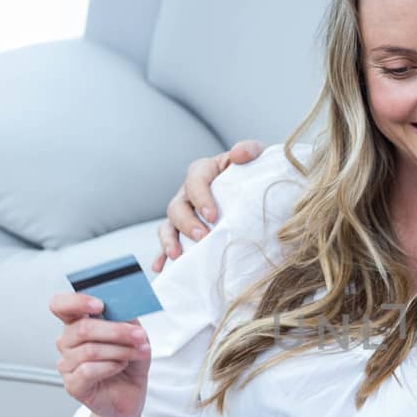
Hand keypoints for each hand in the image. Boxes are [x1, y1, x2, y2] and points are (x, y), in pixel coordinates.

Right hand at [50, 292, 150, 416]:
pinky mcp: (73, 385)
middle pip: (82, 329)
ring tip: (138, 353)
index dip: (77, 302)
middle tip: (139, 336)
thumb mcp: (134, 335)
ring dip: (120, 350)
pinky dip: (110, 366)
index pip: (61, 305)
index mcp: (77, 323)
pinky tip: (121, 366)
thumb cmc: (129, 363)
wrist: (131, 394)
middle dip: (116, 331)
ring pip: (90, 350)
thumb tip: (123, 305)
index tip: (100, 305)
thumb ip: (126, 317)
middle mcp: (67, 342)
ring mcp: (67, 364)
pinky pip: (88, 370)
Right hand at [152, 139, 264, 272]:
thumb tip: (239, 153)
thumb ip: (249, 150)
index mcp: (204, 171)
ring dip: (169, 241)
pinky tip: (161, 267)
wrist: (255, 190)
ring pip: (168, 225)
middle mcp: (188, 192)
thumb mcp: (255, 156)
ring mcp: (185, 213)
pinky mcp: (185, 231)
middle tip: (202, 237)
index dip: (201, 197)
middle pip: (177, 206)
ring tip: (176, 255)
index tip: (213, 215)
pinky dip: (162, 255)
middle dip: (187, 223)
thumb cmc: (252, 173)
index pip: (195, 180)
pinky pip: (169, 243)